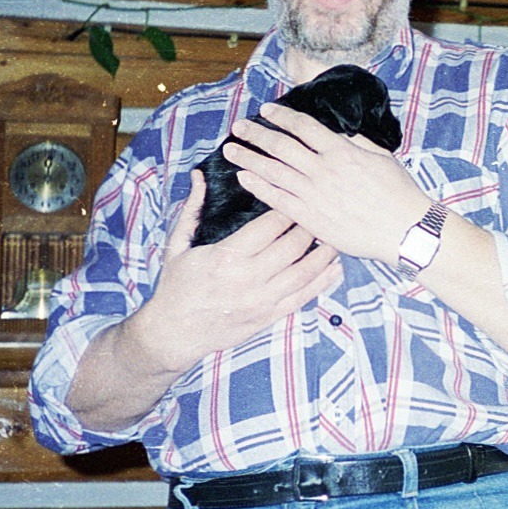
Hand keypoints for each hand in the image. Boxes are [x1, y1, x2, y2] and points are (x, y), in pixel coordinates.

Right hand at [125, 169, 342, 372]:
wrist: (173, 334)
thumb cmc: (175, 286)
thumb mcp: (177, 245)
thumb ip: (192, 209)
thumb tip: (199, 175)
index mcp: (226, 257)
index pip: (269, 226)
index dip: (288, 208)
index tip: (298, 195)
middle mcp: (247, 279)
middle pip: (292, 246)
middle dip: (310, 226)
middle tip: (320, 212)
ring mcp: (261, 301)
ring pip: (304, 272)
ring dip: (324, 253)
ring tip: (334, 237)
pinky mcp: (268, 318)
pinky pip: (303, 298)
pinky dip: (323, 282)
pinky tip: (334, 268)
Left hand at [223, 104, 431, 264]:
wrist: (405, 230)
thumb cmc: (398, 193)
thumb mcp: (382, 157)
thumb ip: (356, 144)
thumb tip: (338, 136)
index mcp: (342, 152)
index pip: (304, 127)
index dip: (282, 116)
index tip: (266, 110)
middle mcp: (324, 170)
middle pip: (281, 146)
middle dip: (257, 134)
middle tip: (238, 127)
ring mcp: (315, 194)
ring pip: (274, 171)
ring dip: (249, 158)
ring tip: (231, 150)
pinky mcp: (312, 218)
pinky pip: (278, 200)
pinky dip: (259, 187)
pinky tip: (245, 178)